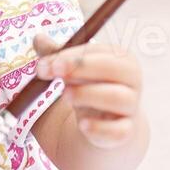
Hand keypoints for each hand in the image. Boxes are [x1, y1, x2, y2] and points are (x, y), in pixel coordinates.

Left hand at [33, 33, 141, 148]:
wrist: (107, 123)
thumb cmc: (90, 88)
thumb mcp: (74, 71)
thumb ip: (58, 56)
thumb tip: (38, 38)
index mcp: (121, 59)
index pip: (100, 51)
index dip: (71, 56)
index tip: (45, 64)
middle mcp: (131, 81)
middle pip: (114, 68)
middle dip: (81, 68)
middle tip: (54, 73)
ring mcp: (130, 107)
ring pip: (116, 97)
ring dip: (87, 94)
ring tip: (66, 95)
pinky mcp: (126, 131)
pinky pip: (118, 131)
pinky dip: (99, 128)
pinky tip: (82, 125)